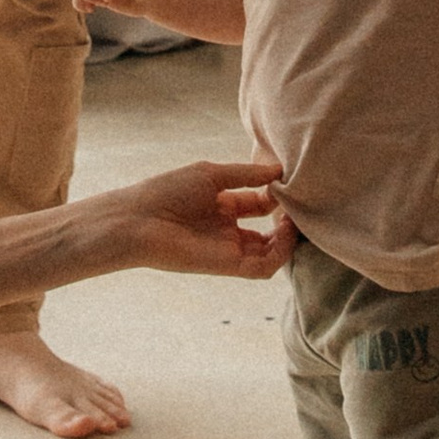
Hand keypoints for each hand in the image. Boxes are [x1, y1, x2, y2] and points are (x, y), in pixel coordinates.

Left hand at [106, 155, 294, 279]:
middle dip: (288, 219)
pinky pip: (263, 268)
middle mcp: (227, 229)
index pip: (259, 204)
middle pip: (269, 230)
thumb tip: (278, 170)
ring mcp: (229, 249)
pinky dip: (280, 254)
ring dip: (288, 238)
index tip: (289, 183)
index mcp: (222, 205)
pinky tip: (285, 233)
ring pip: (271, 252)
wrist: (138, 220)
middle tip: (300, 206)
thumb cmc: (168, 191)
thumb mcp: (211, 175)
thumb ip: (246, 175)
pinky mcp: (228, 267)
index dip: (276, 196)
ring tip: (294, 219)